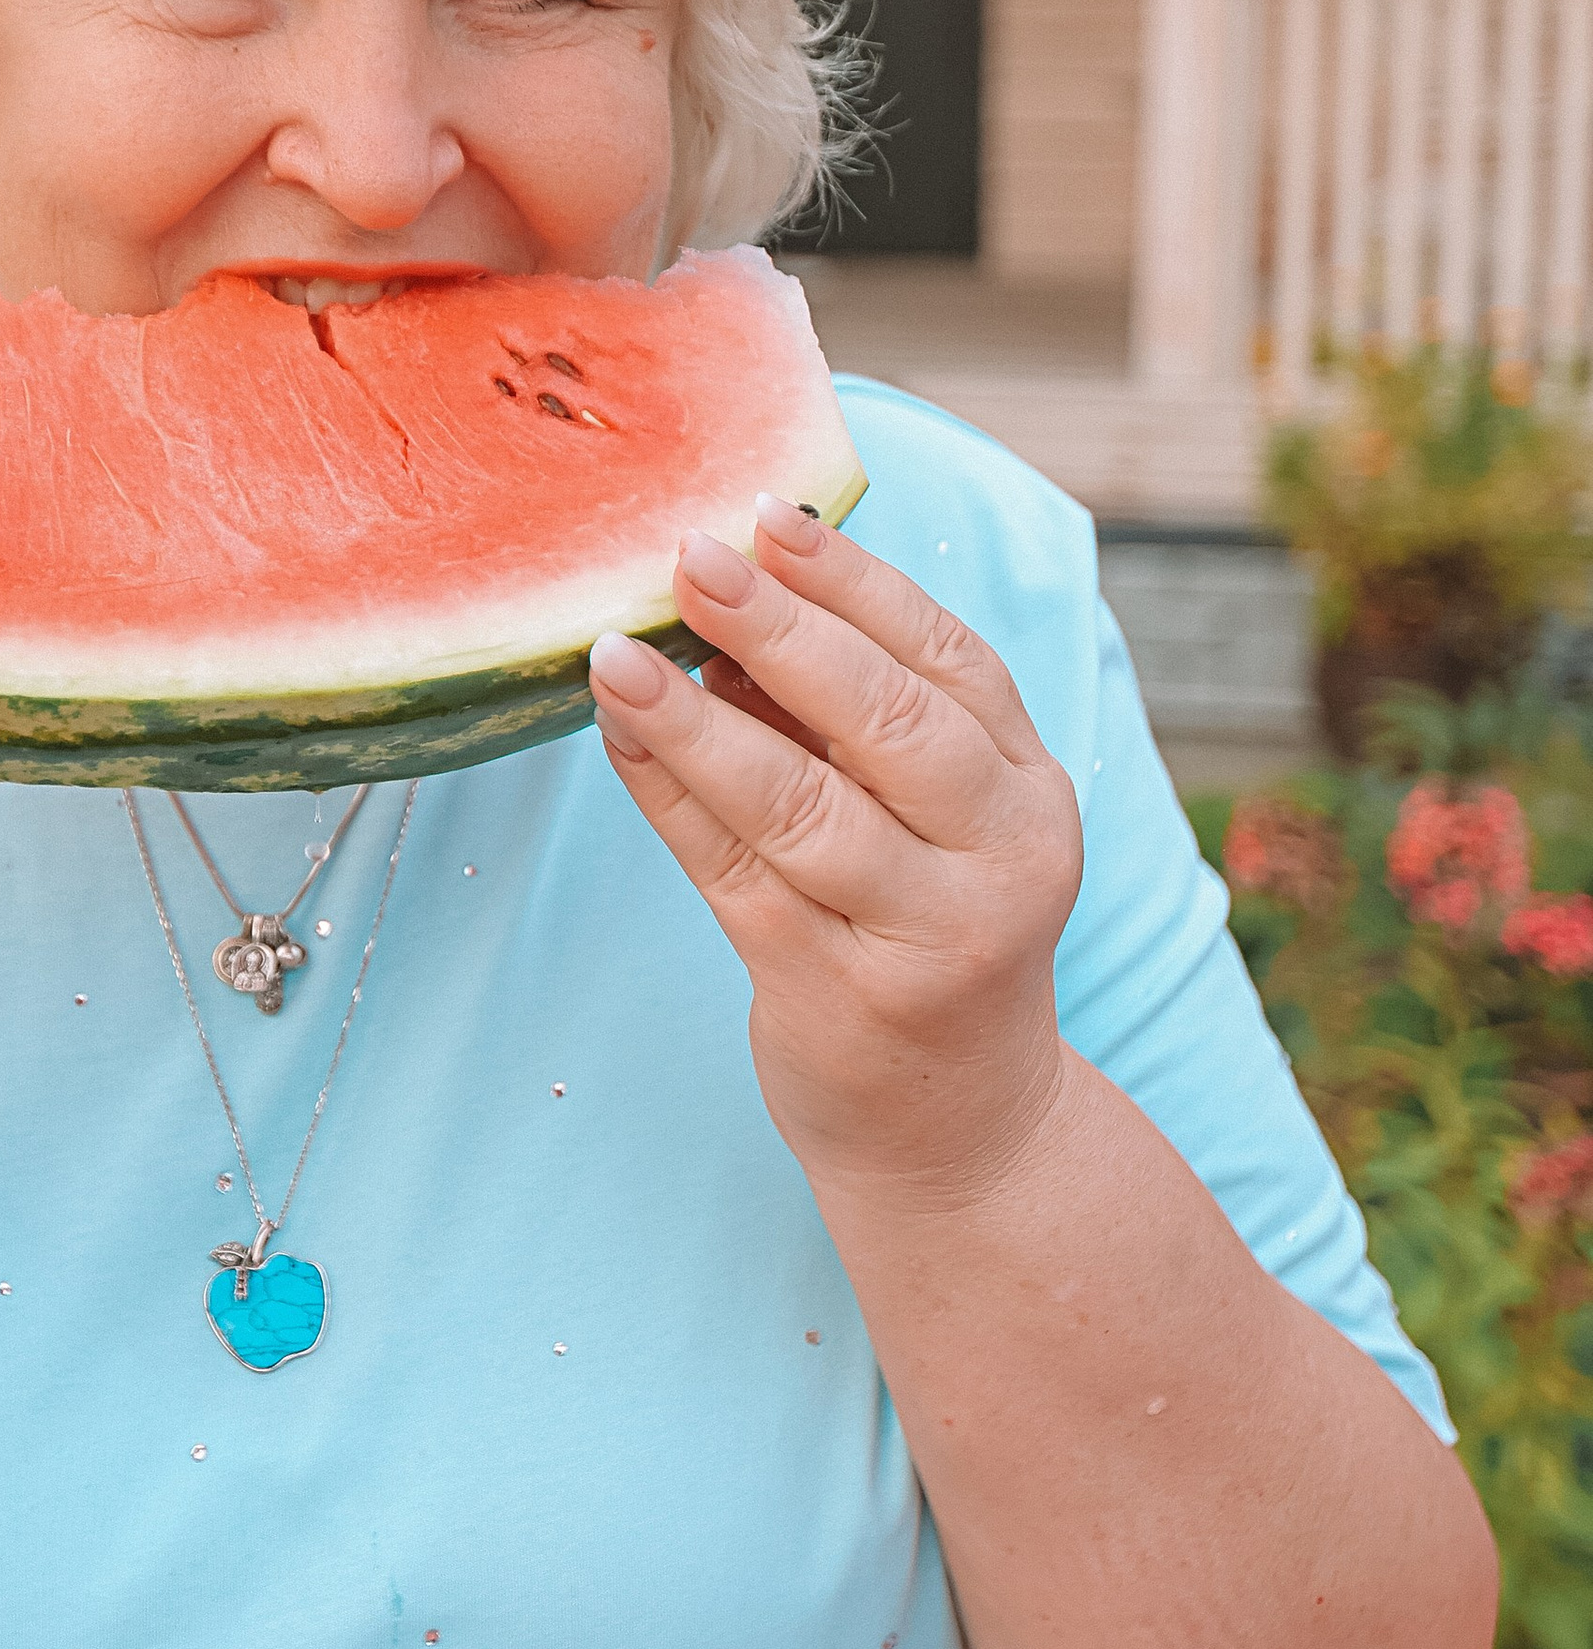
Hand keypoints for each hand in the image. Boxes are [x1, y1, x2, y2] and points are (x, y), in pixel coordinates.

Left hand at [587, 501, 1082, 1203]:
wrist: (960, 1131)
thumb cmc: (929, 933)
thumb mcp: (940, 825)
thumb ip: (861, 723)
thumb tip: (729, 602)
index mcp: (1032, 795)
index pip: (950, 662)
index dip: (857, 584)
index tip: (768, 517)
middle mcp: (998, 863)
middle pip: (887, 725)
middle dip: (782, 631)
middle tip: (691, 558)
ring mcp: (920, 940)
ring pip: (799, 807)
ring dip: (697, 721)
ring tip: (617, 656)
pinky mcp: (833, 996)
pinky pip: (733, 876)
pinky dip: (669, 798)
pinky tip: (620, 738)